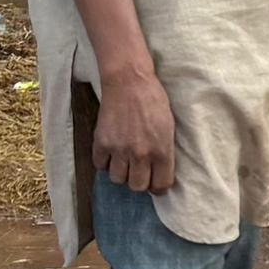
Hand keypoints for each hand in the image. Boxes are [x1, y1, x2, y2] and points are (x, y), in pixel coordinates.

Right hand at [94, 62, 178, 196]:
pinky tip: (110, 152)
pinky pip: (100, 165)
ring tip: (123, 160)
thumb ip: (164, 151)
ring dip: (121, 172)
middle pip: (137, 187)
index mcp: (162, 150)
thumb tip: (159, 171)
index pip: (160, 185)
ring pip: (117, 179)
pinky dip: (104, 161)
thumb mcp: (169, 127)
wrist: (128, 81)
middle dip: (139, 181)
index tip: (154, 181)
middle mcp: (141, 154)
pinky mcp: (101, 142)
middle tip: (138, 170)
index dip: (158, 186)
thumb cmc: (153, 100)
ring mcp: (119, 149)